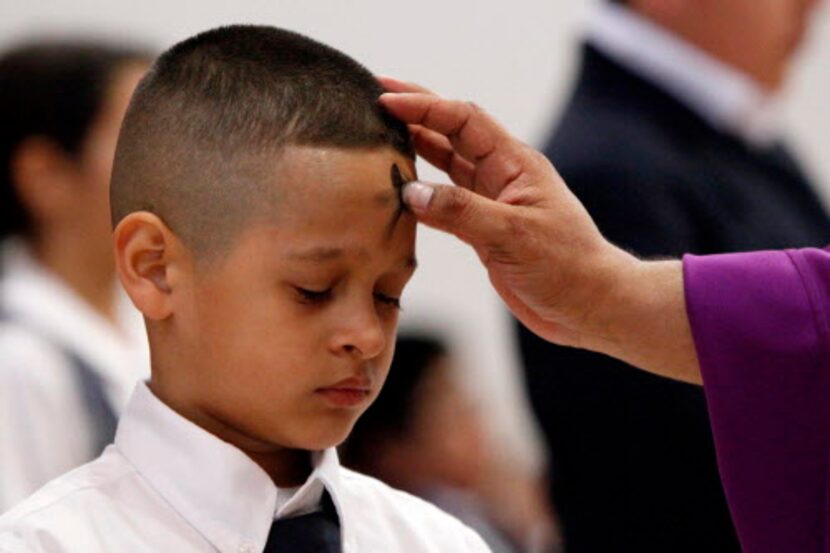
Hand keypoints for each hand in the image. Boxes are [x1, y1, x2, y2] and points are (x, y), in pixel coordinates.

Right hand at [379, 77, 629, 348]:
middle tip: (376, 97)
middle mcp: (501, 176)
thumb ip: (460, 211)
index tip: (387, 101)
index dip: (425, 106)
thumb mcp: (513, 234)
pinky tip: (399, 189)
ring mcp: (491, 202)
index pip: (463, 120)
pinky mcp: (483, 229)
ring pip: (446, 165)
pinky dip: (421, 193)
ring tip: (380, 133)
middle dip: (416, 112)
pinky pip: (445, 201)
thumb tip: (410, 191)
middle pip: (451, 132)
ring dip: (415, 147)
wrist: (588, 305)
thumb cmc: (565, 266)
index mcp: (515, 163)